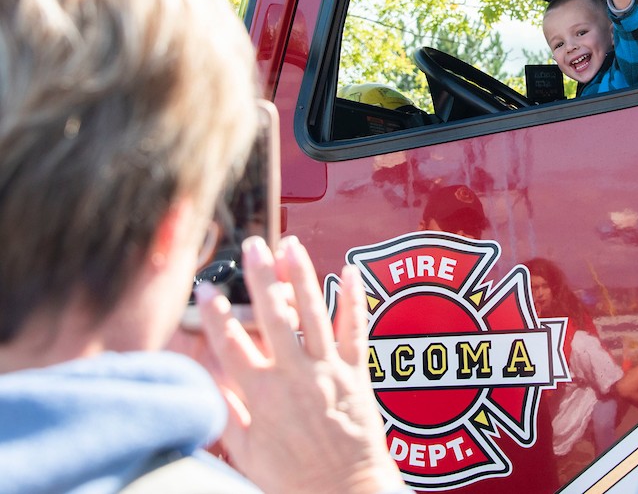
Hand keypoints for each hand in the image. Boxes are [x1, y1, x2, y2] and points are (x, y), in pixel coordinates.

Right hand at [197, 235, 404, 493]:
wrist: (343, 491)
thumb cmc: (291, 479)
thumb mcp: (245, 453)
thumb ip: (226, 411)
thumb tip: (207, 379)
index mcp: (262, 396)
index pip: (230, 346)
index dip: (214, 316)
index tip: (205, 288)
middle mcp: (295, 377)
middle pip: (273, 318)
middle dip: (260, 278)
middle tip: (252, 246)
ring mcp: (328, 371)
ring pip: (314, 314)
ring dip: (302, 277)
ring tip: (291, 245)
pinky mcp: (355, 373)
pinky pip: (355, 330)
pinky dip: (354, 300)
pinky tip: (350, 272)